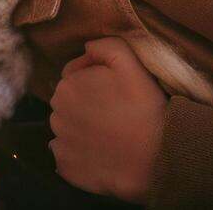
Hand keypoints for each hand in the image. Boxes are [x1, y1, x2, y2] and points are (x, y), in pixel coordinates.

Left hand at [49, 37, 166, 202]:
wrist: (157, 157)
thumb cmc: (145, 108)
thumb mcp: (130, 63)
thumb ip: (105, 46)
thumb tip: (87, 49)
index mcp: (67, 85)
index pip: (74, 78)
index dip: (96, 83)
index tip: (117, 95)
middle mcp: (55, 112)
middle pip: (69, 104)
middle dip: (86, 106)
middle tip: (115, 116)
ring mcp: (59, 142)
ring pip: (67, 129)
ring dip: (82, 130)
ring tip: (110, 136)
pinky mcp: (65, 166)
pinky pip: (67, 156)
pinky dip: (79, 155)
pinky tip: (101, 155)